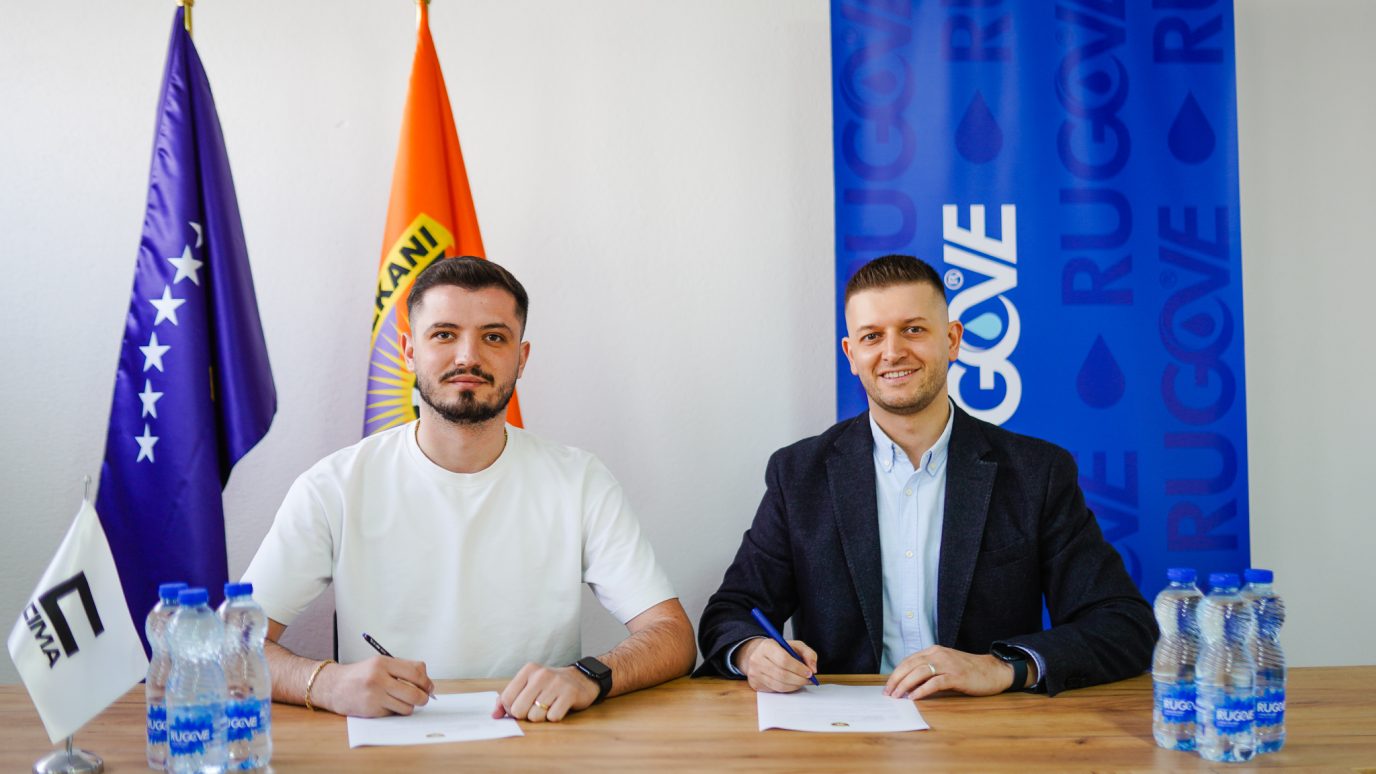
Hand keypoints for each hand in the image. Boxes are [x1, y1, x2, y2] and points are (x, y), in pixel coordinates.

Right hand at [317, 656, 432, 716]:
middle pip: (414, 692)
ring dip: (408, 706)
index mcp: (383, 663)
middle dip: (423, 698)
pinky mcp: (370, 710)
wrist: (333, 686)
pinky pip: (393, 713)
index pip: (416, 672)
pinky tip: (385, 705)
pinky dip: (394, 711)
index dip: (426, 682)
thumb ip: (403, 669)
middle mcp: (378, 678)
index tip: (429, 687)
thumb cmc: (360, 675)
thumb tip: (427, 682)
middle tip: (423, 699)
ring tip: (401, 701)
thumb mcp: (380, 663)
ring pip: (406, 706)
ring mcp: (374, 696)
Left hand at [492, 663, 599, 722]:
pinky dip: (554, 717)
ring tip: (548, 707)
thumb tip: (495, 715)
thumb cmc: (549, 685)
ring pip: (535, 716)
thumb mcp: (528, 685)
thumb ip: (508, 698)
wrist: (580, 679)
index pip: (507, 698)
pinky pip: (553, 717)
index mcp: (528, 670)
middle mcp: (541, 674)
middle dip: (524, 715)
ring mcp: (556, 683)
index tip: (520, 707)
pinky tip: (558, 707)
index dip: (510, 709)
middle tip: (534, 709)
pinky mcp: (570, 694)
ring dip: (540, 717)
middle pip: (519, 710)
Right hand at [734, 638, 817, 692]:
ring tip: (802, 682)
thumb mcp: (795, 646)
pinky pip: (775, 690)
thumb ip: (808, 654)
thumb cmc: (780, 650)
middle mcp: (757, 659)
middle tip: (808, 679)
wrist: (759, 654)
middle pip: (781, 674)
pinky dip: (787, 689)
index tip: (809, 672)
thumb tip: (813, 669)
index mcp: (767, 646)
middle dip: (799, 679)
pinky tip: (793, 684)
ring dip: (794, 686)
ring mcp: (754, 673)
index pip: (784, 659)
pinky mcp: (755, 684)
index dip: (798, 668)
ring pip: (779, 685)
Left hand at [884, 646, 1028, 699]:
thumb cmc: (969, 670)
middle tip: (888, 693)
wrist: (993, 671)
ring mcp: (948, 665)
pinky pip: (935, 683)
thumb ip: (930, 670)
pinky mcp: (957, 676)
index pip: (909, 660)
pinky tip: (914, 697)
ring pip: (920, 673)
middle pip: (910, 665)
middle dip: (896, 680)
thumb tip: (909, 684)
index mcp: (934, 651)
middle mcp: (939, 655)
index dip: (896, 673)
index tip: (888, 686)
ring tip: (898, 696)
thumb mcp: (946, 665)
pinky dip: (922, 690)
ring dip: (905, 685)